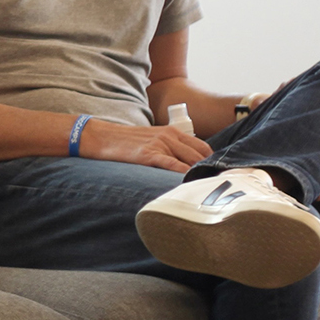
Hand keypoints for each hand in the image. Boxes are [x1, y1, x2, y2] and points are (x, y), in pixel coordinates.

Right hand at [78, 119, 210, 172]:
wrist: (101, 137)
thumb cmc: (125, 141)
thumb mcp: (151, 138)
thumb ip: (168, 147)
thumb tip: (183, 165)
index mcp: (172, 131)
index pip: (203, 147)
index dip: (212, 161)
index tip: (216, 174)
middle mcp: (169, 136)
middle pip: (199, 155)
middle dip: (209, 170)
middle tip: (218, 185)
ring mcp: (159, 144)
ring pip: (190, 160)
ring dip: (200, 174)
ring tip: (208, 188)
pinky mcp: (148, 154)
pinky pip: (173, 165)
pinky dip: (184, 174)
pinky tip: (190, 183)